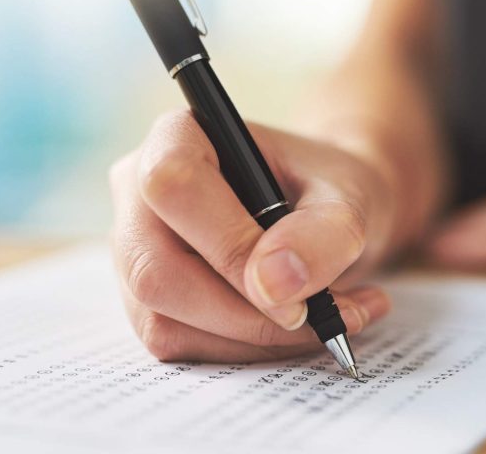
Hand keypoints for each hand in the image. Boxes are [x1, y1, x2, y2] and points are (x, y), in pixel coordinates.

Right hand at [109, 110, 394, 361]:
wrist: (327, 214)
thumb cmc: (330, 190)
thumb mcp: (350, 198)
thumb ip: (325, 232)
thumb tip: (272, 284)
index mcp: (179, 136)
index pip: (174, 187)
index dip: (230, 247)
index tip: (297, 289)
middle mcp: (138, 191)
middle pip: (156, 272)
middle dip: (245, 314)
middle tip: (321, 320)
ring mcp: (134, 249)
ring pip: (164, 321)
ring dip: (254, 339)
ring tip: (329, 320)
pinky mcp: (145, 299)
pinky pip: (178, 344)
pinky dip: (246, 350)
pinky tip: (299, 330)